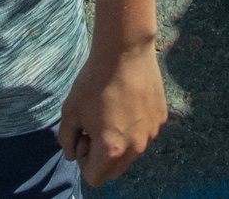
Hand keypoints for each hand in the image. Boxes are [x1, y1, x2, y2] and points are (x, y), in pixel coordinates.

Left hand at [57, 39, 166, 185]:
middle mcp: (137, 147)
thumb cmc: (94, 81)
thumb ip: (66, 141)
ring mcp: (152, 133)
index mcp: (112, 150)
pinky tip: (126, 100)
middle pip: (114, 171)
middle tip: (95, 125)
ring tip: (112, 110)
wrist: (125, 51)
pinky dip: (134, 126)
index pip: (94, 178)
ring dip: (119, 142)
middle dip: (101, 156)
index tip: (83, 135)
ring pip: (131, 152)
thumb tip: (73, 154)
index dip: (83, 160)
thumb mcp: (69, 112)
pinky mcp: (161, 118)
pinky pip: (144, 134)